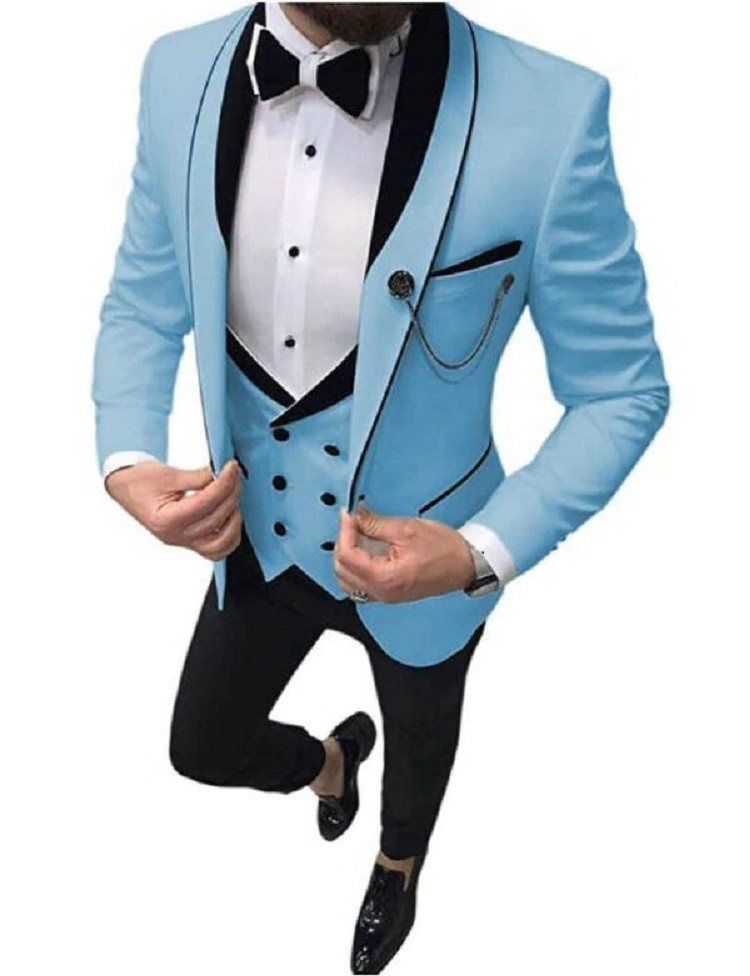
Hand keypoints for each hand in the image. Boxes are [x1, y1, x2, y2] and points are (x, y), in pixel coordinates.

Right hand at [104, 459, 242, 560]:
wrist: (127, 488)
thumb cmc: (140, 482)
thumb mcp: (168, 474)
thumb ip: (197, 477)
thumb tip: (221, 475)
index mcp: (166, 520)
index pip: (206, 502)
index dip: (224, 483)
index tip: (231, 467)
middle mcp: (175, 536)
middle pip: (216, 518)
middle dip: (231, 493)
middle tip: (234, 474)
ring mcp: (183, 542)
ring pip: (222, 542)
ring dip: (234, 518)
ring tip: (232, 496)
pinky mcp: (190, 543)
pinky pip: (217, 550)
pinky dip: (230, 536)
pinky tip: (231, 516)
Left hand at [333, 502, 475, 602]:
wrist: (465, 565)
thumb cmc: (444, 550)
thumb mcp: (407, 529)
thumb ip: (375, 524)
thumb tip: (356, 516)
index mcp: (384, 578)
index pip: (347, 556)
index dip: (345, 531)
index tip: (349, 515)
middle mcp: (381, 592)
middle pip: (342, 570)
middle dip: (343, 543)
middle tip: (352, 522)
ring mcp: (384, 596)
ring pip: (347, 580)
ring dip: (346, 557)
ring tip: (356, 536)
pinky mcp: (389, 594)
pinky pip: (360, 586)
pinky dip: (355, 569)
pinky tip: (363, 552)